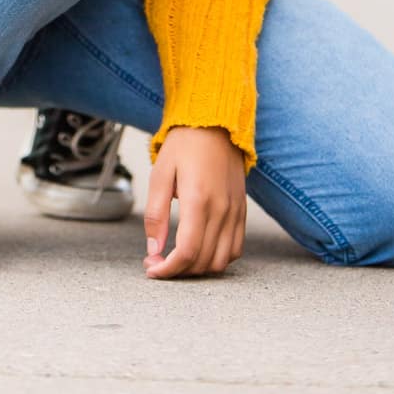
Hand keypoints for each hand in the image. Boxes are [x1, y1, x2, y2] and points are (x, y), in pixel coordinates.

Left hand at [142, 126, 246, 279]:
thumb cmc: (184, 145)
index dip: (168, 269)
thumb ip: (156, 214)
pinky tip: (200, 249)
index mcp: (198, 199)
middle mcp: (221, 209)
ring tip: (178, 258)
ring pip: (221, 261)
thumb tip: (153, 250)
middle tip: (157, 261)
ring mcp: (235, 212)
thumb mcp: (160, 173)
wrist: (215, 123)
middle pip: (203, 261)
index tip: (152, 269)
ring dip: (198, 268)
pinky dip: (218, 258)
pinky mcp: (242, 211)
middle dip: (178, 270)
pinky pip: (235, 248)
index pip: (187, 252)